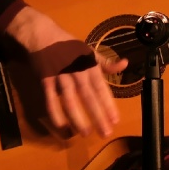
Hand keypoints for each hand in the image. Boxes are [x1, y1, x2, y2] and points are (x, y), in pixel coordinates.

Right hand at [3, 6, 126, 137]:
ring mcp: (60, 77)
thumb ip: (106, 63)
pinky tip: (63, 127)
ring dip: (78, 119)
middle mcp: (76, 72)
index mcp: (89, 66)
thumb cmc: (69, 46)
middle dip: (97, 116)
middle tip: (105, 133)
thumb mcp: (90, 52)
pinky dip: (56, 115)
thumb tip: (125, 64)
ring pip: (70, 101)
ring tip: (86, 133)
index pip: (101, 88)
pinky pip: (50, 101)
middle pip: (88, 97)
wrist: (43, 35)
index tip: (115, 120)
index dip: (108, 104)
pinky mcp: (45, 81)